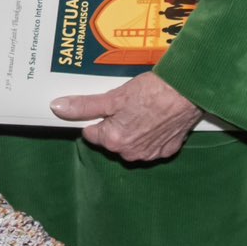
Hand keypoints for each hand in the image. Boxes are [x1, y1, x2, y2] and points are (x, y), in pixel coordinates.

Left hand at [49, 71, 202, 162]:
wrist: (188, 92)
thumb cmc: (151, 92)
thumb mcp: (113, 97)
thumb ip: (85, 106)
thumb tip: (58, 108)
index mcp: (114, 141)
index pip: (92, 132)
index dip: (98, 116)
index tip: (108, 104)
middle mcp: (131, 153)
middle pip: (112, 138)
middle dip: (116, 123)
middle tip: (127, 103)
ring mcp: (151, 154)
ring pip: (132, 141)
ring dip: (134, 128)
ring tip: (143, 108)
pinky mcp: (168, 149)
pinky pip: (152, 143)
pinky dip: (152, 132)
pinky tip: (157, 117)